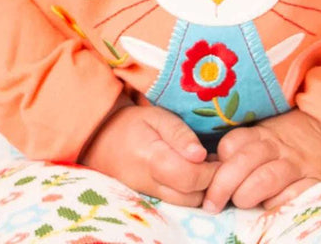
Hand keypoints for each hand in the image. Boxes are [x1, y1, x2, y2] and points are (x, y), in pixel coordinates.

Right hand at [79, 98, 220, 206]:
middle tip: (217, 162)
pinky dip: (189, 192)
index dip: (211, 171)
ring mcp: (148, 195)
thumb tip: (201, 155)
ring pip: (185, 204)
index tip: (220, 157)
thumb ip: (179, 134)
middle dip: (210, 182)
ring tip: (205, 167)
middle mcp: (150, 184)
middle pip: (191, 197)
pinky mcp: (149, 199)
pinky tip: (192, 173)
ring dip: (201, 189)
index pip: (190, 177)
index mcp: (152, 159)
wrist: (100, 138)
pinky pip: (176, 203)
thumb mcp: (156, 116)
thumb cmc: (132, 123)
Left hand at [201, 109, 320, 212]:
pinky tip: (270, 209)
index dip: (218, 163)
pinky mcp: (315, 181)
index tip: (207, 180)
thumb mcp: (262, 138)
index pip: (232, 143)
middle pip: (244, 161)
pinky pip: (294, 195)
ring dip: (248, 194)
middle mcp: (277, 147)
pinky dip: (279, 204)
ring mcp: (297, 164)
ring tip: (241, 204)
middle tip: (213, 204)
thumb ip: (237, 152)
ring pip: (266, 178)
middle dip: (223, 184)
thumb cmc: (286, 143)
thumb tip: (204, 171)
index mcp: (260, 134)